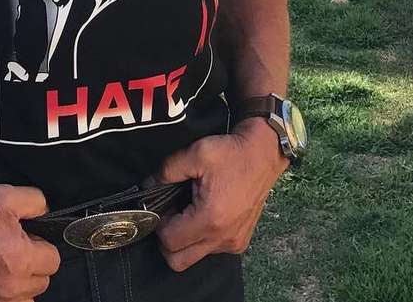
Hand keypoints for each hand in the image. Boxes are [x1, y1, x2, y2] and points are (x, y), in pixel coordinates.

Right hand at [0, 183, 60, 301]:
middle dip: (31, 265)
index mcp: (22, 260)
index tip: (28, 239)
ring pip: (23, 301)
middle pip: (41, 283)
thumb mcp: (7, 195)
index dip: (41, 245)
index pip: (53, 261)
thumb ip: (37, 203)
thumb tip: (45, 212)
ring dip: (18, 286)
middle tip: (12, 249)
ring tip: (2, 266)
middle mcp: (9, 289)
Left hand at [155, 118, 288, 271]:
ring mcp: (234, 242)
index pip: (169, 241)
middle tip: (169, 214)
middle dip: (166, 240)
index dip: (158, 223)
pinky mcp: (240, 240)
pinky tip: (202, 213)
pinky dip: (200, 238)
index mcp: (210, 218)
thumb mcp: (195, 153)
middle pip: (178, 260)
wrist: (264, 153)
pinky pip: (210, 250)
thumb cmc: (232, 152)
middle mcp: (223, 238)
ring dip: (184, 240)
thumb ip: (167, 170)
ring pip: (194, 257)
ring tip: (187, 210)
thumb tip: (149, 184)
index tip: (161, 205)